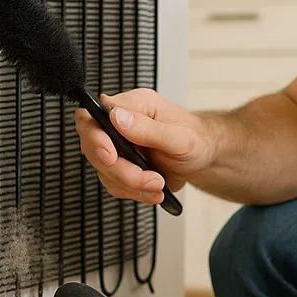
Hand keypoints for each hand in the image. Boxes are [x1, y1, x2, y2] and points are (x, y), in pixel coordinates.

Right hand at [74, 88, 215, 205]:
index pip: (93, 115)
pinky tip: (153, 190)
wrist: (203, 158)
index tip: (111, 156)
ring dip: (130, 184)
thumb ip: (148, 128)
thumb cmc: (196, 139)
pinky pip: (113, 184)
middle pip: (93, 147)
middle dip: (120, 170)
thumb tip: (117, 117)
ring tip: (158, 185)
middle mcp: (120, 124)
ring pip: (103, 170)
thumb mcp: (179, 135)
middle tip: (149, 178)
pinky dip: (133, 192)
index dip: (96, 138)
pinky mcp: (121, 166)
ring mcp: (119, 146)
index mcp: (133, 105)